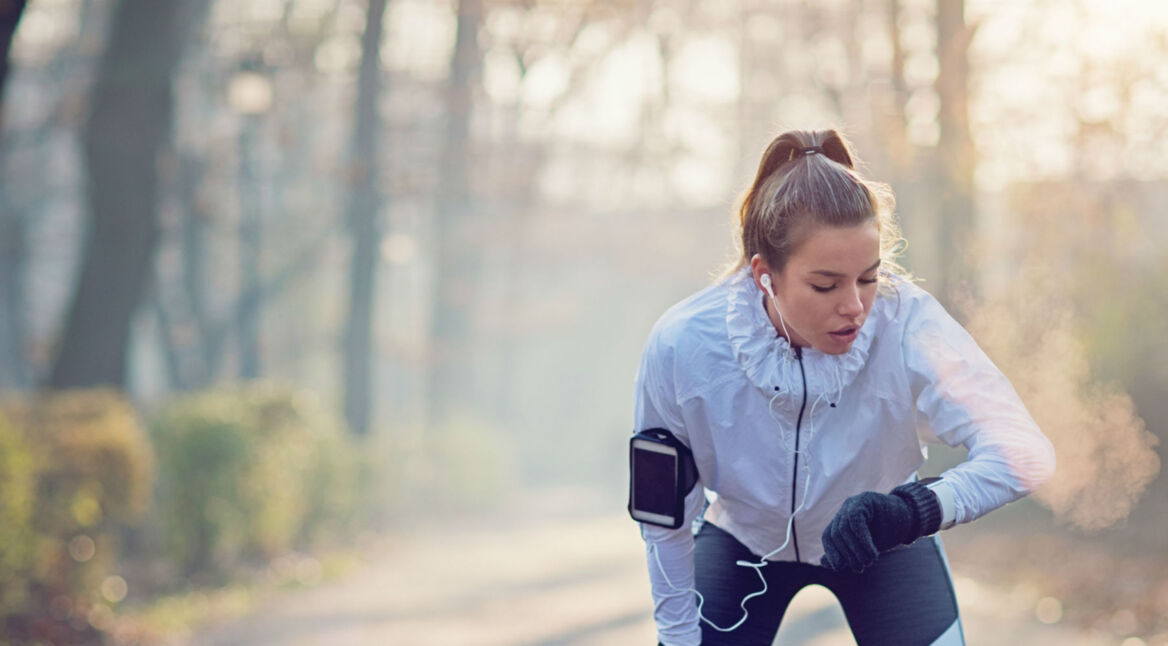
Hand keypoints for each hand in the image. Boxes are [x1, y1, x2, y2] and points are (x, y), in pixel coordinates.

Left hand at [819, 482, 941, 572]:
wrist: (910, 517)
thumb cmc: (886, 532)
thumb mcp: (864, 546)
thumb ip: (845, 553)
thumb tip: (824, 562)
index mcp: (841, 519)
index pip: (828, 536)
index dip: (831, 553)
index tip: (839, 568)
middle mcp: (845, 508)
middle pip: (836, 533)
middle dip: (846, 554)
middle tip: (860, 568)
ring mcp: (855, 502)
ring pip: (845, 529)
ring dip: (856, 550)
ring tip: (868, 562)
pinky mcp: (866, 500)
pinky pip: (856, 521)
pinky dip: (863, 541)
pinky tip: (873, 554)